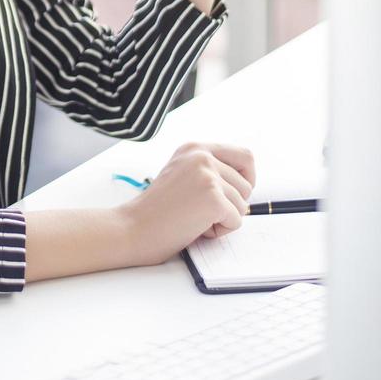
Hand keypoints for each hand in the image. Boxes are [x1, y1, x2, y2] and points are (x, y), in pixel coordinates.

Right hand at [118, 141, 256, 265]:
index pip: (245, 156)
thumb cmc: (157, 210)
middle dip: (231, 204)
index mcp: (195, 148)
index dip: (247, 178)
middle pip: (247, 184)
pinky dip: (219, 231)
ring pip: (243, 205)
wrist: (132, 228)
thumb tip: (247, 182)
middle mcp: (202, 156)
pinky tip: (194, 228)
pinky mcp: (213, 199)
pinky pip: (236, 221)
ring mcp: (208, 176)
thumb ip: (209, 170)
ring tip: (193, 219)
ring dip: (222, 219)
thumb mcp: (183, 175)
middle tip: (200, 211)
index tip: (234, 193)